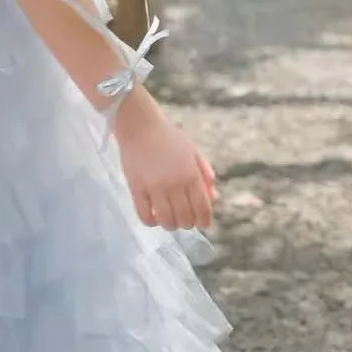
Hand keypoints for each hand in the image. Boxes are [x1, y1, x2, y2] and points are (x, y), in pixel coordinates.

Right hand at [115, 96, 215, 230]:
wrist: (140, 126)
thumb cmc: (169, 138)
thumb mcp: (194, 152)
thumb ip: (205, 174)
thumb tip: (214, 197)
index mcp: (191, 175)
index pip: (202, 207)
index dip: (205, 220)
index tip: (204, 224)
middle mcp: (175, 184)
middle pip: (185, 217)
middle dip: (188, 223)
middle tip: (185, 220)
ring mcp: (155, 188)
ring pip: (167, 220)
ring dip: (171, 225)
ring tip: (170, 220)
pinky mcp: (137, 189)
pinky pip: (145, 215)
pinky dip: (152, 222)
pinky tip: (154, 218)